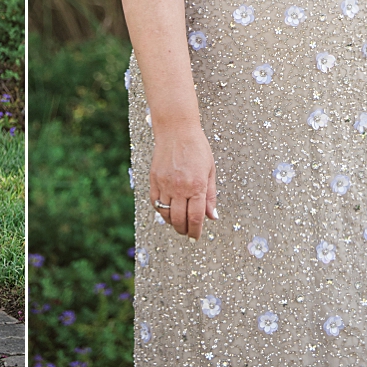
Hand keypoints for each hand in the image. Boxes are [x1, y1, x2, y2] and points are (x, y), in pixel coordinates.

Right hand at [148, 121, 217, 239]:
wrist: (176, 130)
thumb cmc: (197, 147)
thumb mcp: (210, 170)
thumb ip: (210, 196)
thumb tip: (212, 217)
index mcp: (197, 186)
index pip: (196, 218)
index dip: (196, 231)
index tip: (195, 237)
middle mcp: (180, 187)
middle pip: (179, 220)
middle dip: (184, 230)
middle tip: (187, 233)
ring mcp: (165, 183)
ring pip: (166, 214)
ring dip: (172, 222)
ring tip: (178, 223)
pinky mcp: (154, 179)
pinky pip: (155, 202)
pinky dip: (161, 210)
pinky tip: (167, 210)